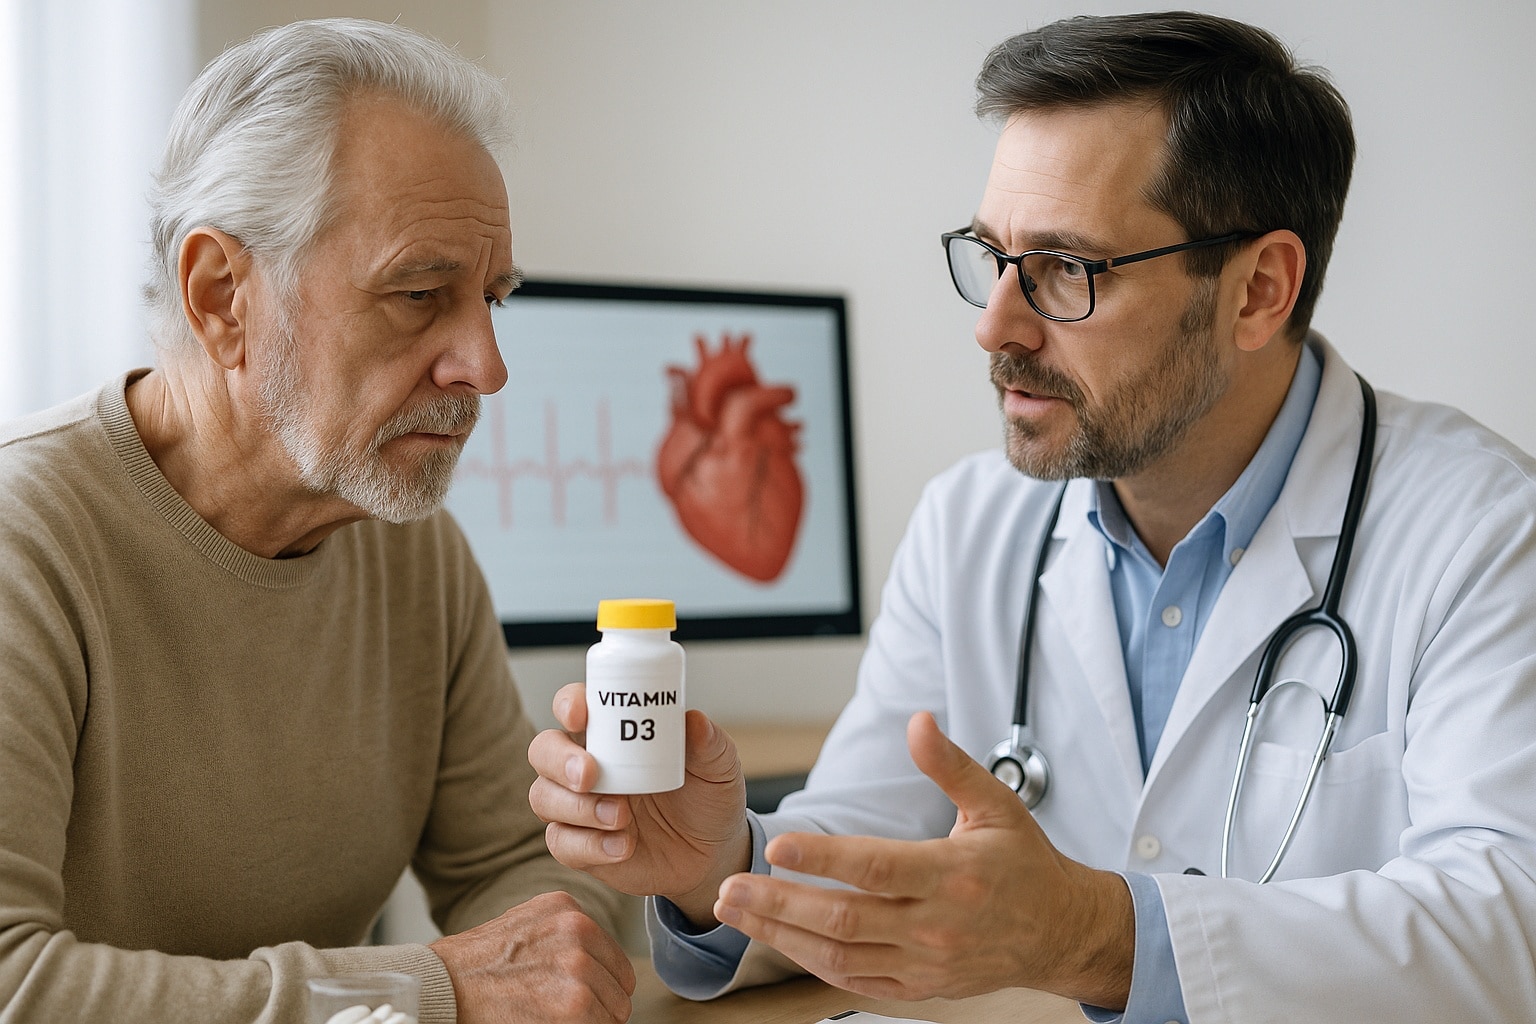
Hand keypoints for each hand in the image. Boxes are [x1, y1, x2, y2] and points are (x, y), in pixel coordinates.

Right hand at [428, 891, 633, 1023]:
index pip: (615, 963)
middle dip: (598, 1008)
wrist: (442, 987)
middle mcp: (578, 931)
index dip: (601, 988)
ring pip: (613, 1015)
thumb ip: (566, 933)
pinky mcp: (573, 1007)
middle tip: (560, 1014)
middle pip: (619, 991)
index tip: (579, 999)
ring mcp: (578, 968)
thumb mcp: (526, 922)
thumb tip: (601, 962)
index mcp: (569, 910)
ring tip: (550, 1019)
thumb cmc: (477, 963)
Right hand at [528, 682, 751, 926]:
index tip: (579, 715)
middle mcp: (588, 762)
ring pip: (543, 796)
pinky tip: (624, 846)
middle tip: (591, 775)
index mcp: (614, 731)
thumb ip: (709, 743)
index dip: (568, 703)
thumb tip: (694, 720)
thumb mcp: (718, 767)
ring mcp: (578, 804)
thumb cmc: (708, 798)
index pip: (575, 704)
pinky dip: (589, 845)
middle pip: (543, 749)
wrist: (712, 854)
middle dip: (560, 760)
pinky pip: (561, 842)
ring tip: (622, 818)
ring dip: (577, 807)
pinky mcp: (580, 845)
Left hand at [709, 712, 1134, 1006]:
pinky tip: (780, 940)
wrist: (1060, 932)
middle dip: (780, 903)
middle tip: (732, 887)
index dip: (824, 859)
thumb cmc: (1026, 865)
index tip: (778, 847)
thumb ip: (950, 764)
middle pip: (845, 918)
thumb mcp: (997, 804)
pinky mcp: (920, 988)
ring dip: (782, 935)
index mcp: (954, 875)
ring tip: (738, 912)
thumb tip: (918, 722)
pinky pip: (856, 981)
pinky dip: (813, 963)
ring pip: (841, 955)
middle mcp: (937, 925)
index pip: (877, 867)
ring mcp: (926, 963)